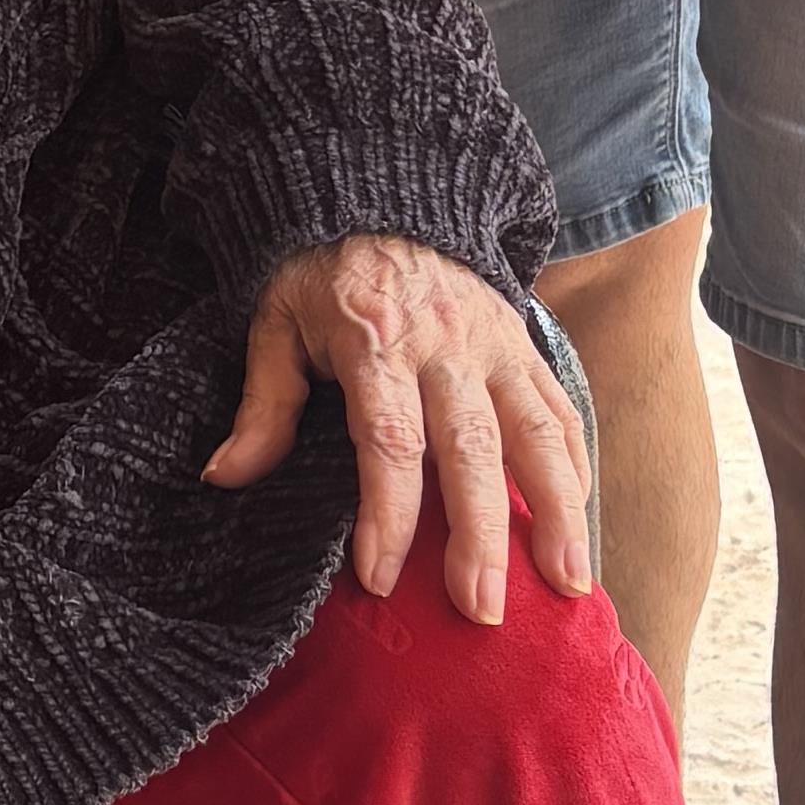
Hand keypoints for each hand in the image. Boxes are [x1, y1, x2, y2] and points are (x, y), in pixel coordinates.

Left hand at [204, 237, 594, 625]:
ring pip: (536, 432)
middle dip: (480, 534)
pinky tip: (579, 523)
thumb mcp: (274, 322)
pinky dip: (576, 466)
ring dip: (557, 509)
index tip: (379, 578)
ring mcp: (495, 342)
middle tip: (482, 610)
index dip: (386, 513)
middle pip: (472, 448)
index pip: (388, 439)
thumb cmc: (322, 274)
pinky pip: (560, 408)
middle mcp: (446, 343)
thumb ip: (262, 403)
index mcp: (376, 340)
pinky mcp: (524, 341)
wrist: (382, 194)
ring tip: (567, 581)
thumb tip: (224, 476)